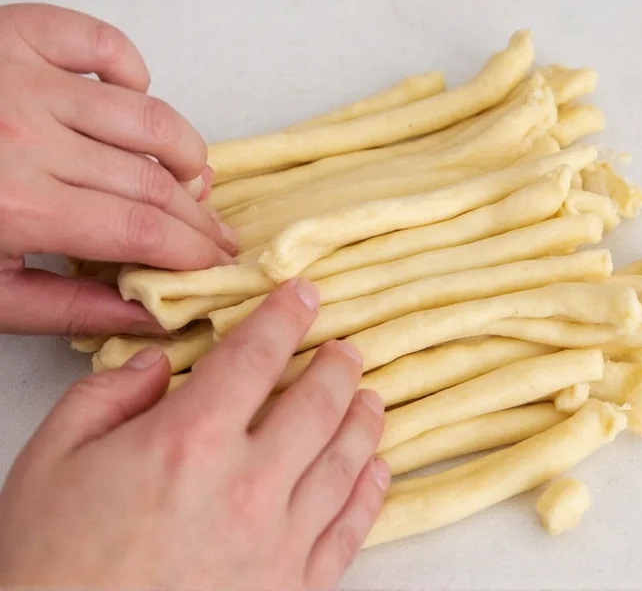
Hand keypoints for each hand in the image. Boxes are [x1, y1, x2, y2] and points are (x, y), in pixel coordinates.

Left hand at [0, 3, 237, 336]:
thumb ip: (72, 309)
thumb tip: (151, 315)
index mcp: (16, 207)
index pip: (144, 232)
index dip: (194, 252)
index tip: (216, 264)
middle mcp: (26, 135)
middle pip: (155, 181)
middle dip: (201, 217)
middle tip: (216, 236)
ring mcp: (21, 78)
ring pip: (149, 114)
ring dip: (187, 151)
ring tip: (194, 178)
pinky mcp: (14, 37)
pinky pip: (101, 43)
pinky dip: (132, 69)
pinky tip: (135, 98)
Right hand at [0, 279, 388, 588]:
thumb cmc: (48, 565)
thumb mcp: (53, 459)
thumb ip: (107, 395)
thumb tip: (157, 365)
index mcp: (189, 441)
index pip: (255, 356)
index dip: (285, 317)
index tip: (303, 297)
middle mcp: (246, 486)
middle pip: (316, 404)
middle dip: (337, 367)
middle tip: (347, 349)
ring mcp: (278, 542)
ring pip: (344, 462)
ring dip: (363, 421)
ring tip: (370, 398)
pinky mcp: (292, 590)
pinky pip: (348, 532)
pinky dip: (370, 494)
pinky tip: (376, 470)